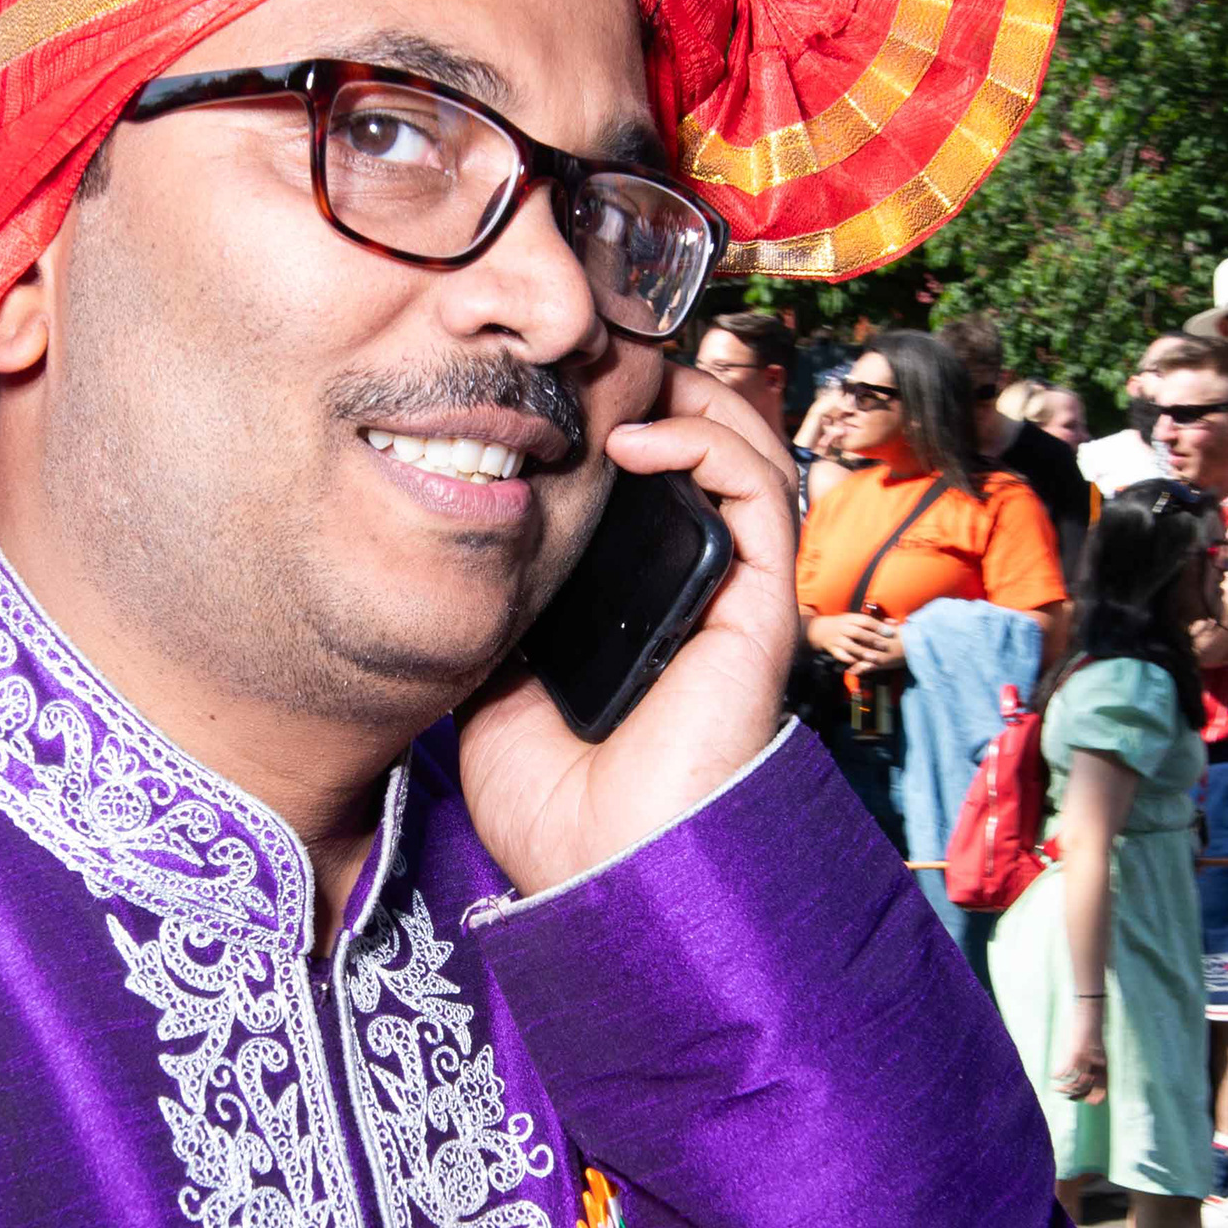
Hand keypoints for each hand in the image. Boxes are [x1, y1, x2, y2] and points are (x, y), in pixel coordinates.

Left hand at [454, 366, 801, 903]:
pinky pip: (758, 493)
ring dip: (688, 397)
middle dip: (655, 388)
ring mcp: (732, 595)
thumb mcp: (493, 682)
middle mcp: (695, 590)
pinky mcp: (759, 605)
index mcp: (639, 606)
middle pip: (705, 451)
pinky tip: (635, 441)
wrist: (598, 870)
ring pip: (746, 453)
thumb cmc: (554, 806)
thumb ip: (499, 609)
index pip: (650, 484)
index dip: (615, 419)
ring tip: (619, 380)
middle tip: (589, 358)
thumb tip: (467, 540)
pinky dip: (704, 444)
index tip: (553, 384)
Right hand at [806, 605, 902, 675]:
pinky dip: (849, 660)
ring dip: (861, 652)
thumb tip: (895, 622)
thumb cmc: (843, 624)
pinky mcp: (832, 649)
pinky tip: (858, 664)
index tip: (890, 632)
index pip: (865, 621)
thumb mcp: (856, 619)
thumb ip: (875, 621)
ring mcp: (836, 639)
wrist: (818, 629)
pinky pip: (840, 655)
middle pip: (857, 633)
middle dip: (871, 639)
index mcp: (850, 619)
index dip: (877, 626)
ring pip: (849, 645)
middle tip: (884, 646)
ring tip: (873, 658)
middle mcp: (843, 628)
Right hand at [1052, 1022, 1107, 1108]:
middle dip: (1076, 1095)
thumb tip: (1088, 1073)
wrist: (1090, 1012)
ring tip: (1057, 1088)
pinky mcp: (1076, 1053)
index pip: (1103, 1088)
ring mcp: (1086, 1059)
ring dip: (1065, 1088)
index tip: (1087, 1102)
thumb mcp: (1096, 1047)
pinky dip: (1058, 1075)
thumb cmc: (1091, 1029)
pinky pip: (1066, 1071)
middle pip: (1088, 1089)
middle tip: (1067, 1096)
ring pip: (1076, 1083)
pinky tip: (1054, 1076)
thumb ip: (1094, 1061)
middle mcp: (1097, 1064)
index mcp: (1104, 1064)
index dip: (1095, 1097)